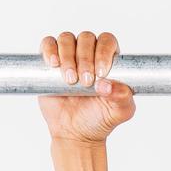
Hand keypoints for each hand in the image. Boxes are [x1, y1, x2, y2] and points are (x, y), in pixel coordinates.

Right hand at [38, 29, 135, 143]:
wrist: (75, 133)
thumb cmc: (100, 119)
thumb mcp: (120, 111)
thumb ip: (123, 97)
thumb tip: (107, 84)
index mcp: (109, 59)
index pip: (107, 41)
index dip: (104, 52)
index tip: (101, 73)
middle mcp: (89, 53)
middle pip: (86, 38)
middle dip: (85, 58)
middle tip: (85, 81)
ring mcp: (69, 55)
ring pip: (66, 39)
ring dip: (68, 56)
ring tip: (70, 80)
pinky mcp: (50, 61)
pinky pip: (48, 44)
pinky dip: (49, 50)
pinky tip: (53, 64)